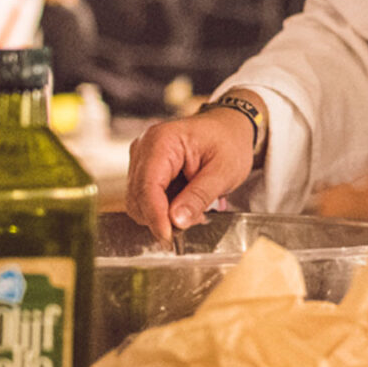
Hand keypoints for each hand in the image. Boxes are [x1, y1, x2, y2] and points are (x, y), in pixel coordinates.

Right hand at [125, 100, 262, 243]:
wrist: (230, 128)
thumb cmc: (229, 143)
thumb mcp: (223, 172)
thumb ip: (199, 197)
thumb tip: (176, 221)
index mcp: (162, 140)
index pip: (148, 187)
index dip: (156, 217)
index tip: (169, 238)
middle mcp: (144, 146)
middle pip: (138, 196)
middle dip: (161, 217)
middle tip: (193, 222)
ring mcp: (141, 157)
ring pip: (138, 200)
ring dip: (162, 214)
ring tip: (194, 209)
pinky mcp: (144, 168)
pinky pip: (145, 197)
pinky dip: (162, 208)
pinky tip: (185, 203)